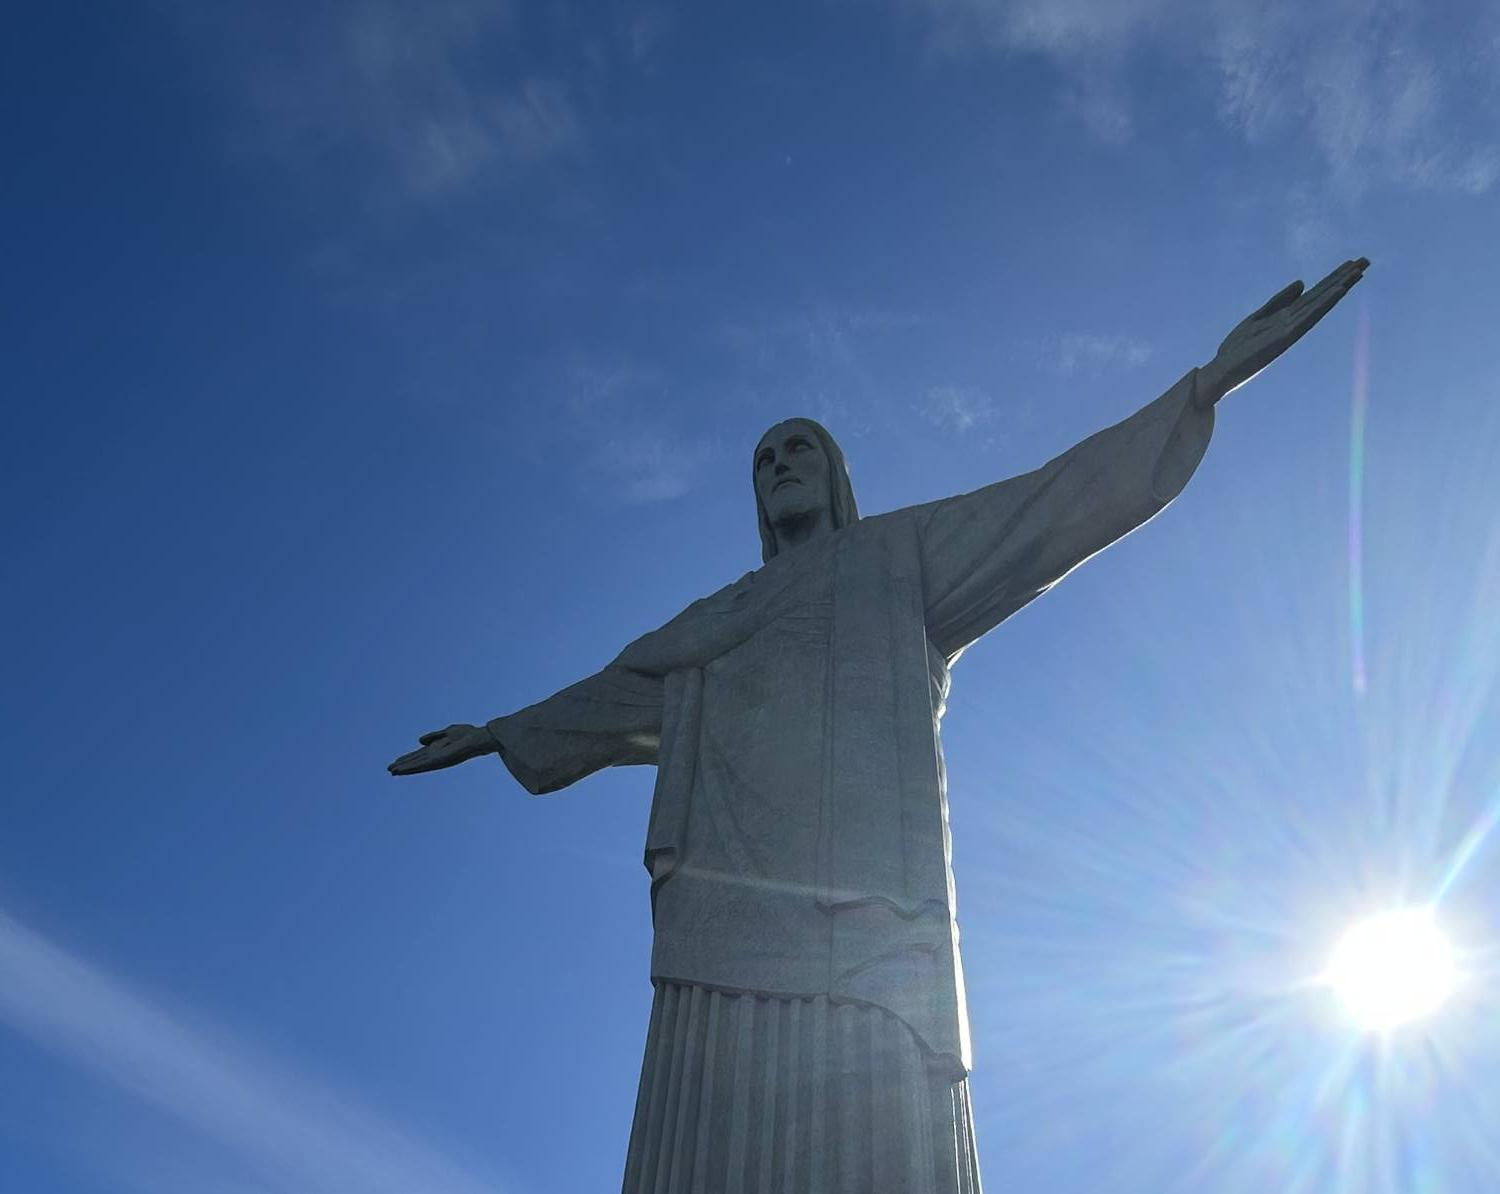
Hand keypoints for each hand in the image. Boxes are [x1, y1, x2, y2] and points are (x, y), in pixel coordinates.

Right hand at [387, 723, 496, 775]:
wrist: (478, 738)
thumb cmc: (468, 734)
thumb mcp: (447, 732)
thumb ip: (434, 736)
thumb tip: (419, 741)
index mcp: (437, 749)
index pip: (419, 755)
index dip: (408, 758)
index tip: (396, 762)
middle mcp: (436, 756)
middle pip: (416, 761)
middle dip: (403, 765)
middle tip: (390, 769)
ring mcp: (437, 759)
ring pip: (417, 765)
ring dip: (404, 768)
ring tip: (392, 771)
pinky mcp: (438, 761)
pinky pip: (422, 765)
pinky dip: (411, 767)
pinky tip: (402, 769)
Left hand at [1199, 257, 1368, 405]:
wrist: (1221, 371)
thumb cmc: (1238, 348)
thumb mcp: (1257, 318)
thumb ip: (1279, 301)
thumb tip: (1303, 283)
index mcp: (1286, 317)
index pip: (1314, 294)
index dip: (1333, 278)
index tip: (1352, 263)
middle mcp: (1293, 322)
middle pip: (1322, 296)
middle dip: (1343, 278)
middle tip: (1366, 260)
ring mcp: (1290, 330)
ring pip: (1319, 304)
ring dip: (1339, 287)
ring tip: (1359, 271)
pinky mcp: (1283, 338)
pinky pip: (1307, 317)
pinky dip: (1324, 304)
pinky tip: (1338, 291)